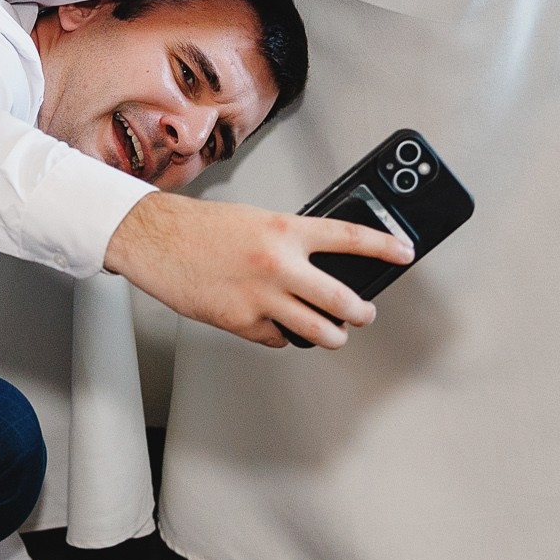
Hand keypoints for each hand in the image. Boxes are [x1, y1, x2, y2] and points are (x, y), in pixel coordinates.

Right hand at [103, 191, 411, 348]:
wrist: (154, 239)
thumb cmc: (200, 228)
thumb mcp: (255, 220)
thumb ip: (289, 241)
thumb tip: (319, 265)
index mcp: (285, 230)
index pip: (349, 237)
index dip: (384, 247)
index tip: (404, 253)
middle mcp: (279, 264)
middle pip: (342, 300)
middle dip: (361, 313)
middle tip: (365, 313)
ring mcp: (261, 297)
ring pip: (317, 330)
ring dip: (332, 335)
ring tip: (333, 333)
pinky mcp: (241, 322)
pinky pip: (276, 338)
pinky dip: (280, 335)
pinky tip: (273, 325)